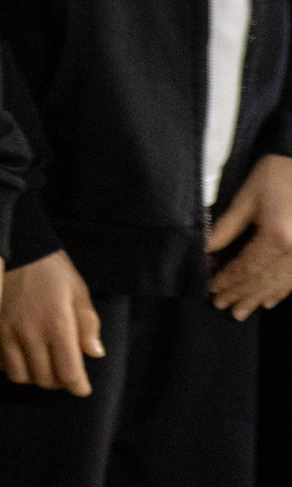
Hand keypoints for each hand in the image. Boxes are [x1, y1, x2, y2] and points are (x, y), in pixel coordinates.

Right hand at [0, 249, 104, 393]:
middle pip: (45, 379)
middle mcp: (30, 333)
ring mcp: (5, 331)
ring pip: (19, 376)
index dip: (78, 386)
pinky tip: (16, 353)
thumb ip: (88, 323)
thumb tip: (94, 353)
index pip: (69, 374)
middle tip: (61, 371)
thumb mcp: (76, 288)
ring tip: (39, 364)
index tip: (81, 386)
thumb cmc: (50, 267)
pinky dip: (7, 364)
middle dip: (58, 381)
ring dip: (32, 376)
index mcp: (57, 324)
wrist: (13, 242)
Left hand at [209, 153, 291, 317]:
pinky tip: (269, 301)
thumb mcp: (246, 198)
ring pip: (279, 284)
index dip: (228, 280)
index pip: (247, 267)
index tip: (212, 289)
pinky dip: (280, 291)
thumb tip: (207, 248)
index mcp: (276, 237)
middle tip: (222, 306)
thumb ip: (226, 227)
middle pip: (263, 280)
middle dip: (240, 293)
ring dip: (258, 298)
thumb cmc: (275, 175)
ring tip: (241, 311)